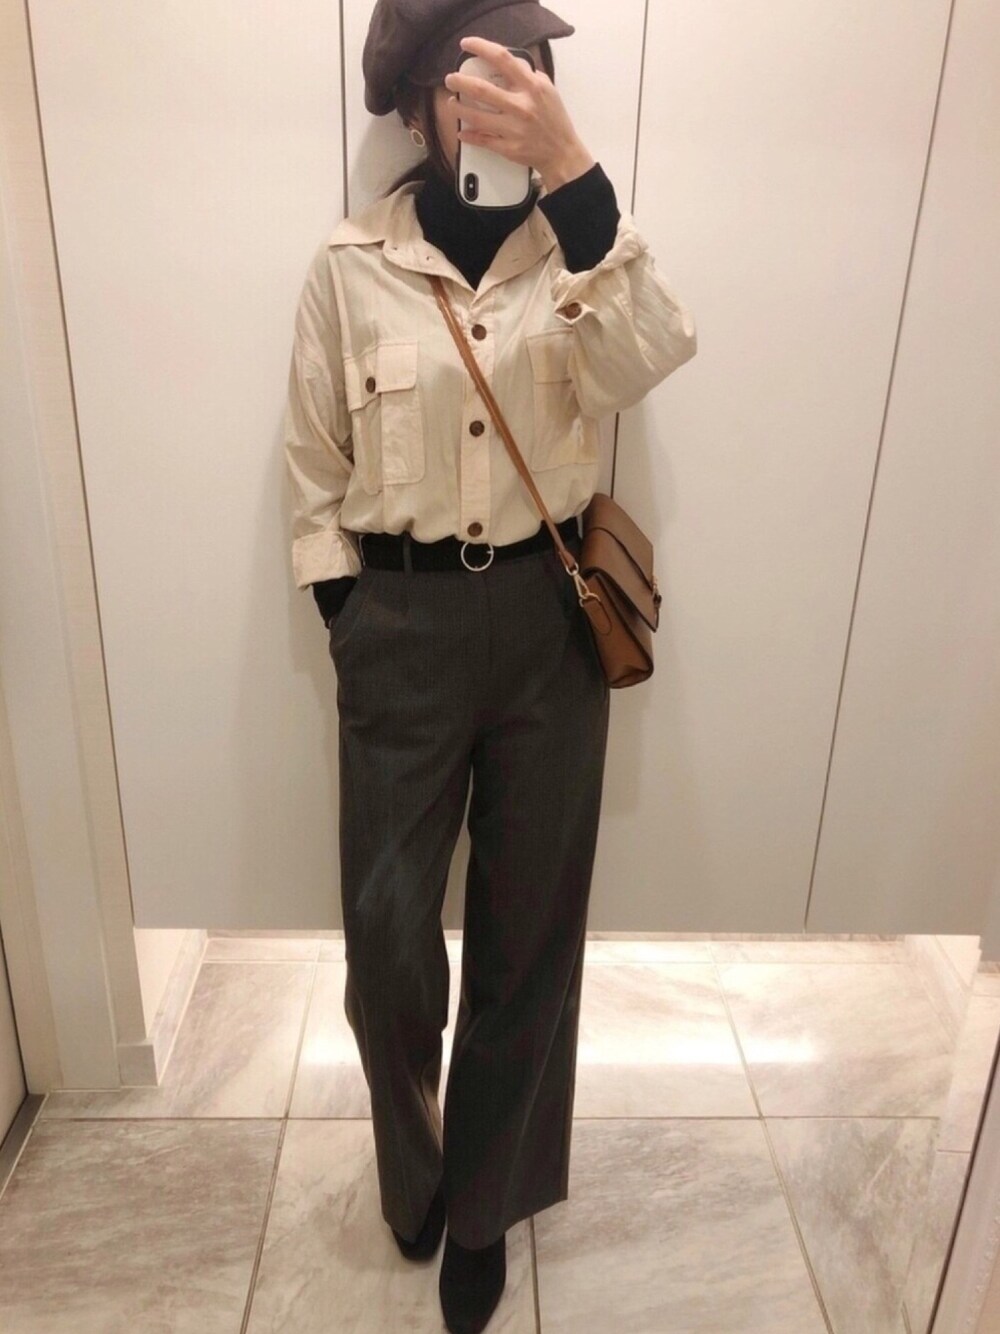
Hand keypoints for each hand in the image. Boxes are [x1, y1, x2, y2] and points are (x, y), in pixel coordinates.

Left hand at [443, 36, 595, 191]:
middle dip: (460, 82)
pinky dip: (469, 136)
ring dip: (459, 109)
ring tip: (451, 103)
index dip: (481, 48)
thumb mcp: (548, 90)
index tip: (466, 44)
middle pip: (482, 90)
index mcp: (532, 87)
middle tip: (450, 79)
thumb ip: (530, 76)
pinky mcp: (509, 148)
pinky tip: (461, 132)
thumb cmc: (554, 120)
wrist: (562, 154)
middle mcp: (521, 106)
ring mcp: (514, 129)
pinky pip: (483, 141)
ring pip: (477, 117)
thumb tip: (510, 64)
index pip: (503, 60)